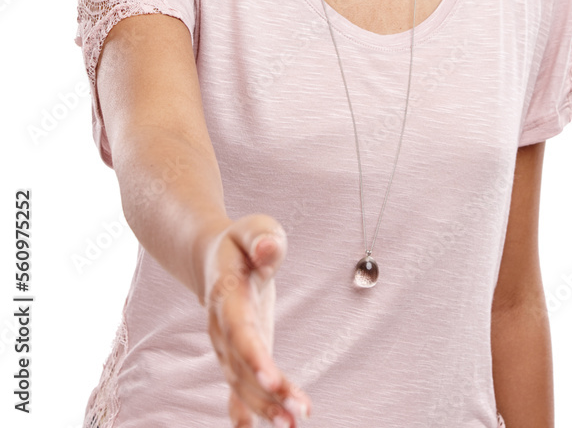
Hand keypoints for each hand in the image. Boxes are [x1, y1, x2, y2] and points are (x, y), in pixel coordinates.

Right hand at [202, 214, 311, 426]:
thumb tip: (268, 251)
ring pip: (240, 381)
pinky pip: (236, 386)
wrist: (213, 258)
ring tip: (292, 423)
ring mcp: (226, 344)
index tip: (272, 378)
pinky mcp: (236, 354)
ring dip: (264, 405)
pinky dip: (245, 410)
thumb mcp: (254, 228)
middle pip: (241, 364)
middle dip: (266, 392)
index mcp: (227, 294)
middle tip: (294, 415)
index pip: (240, 329)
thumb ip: (263, 238)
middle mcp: (221, 325)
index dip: (254, 355)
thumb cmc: (241, 242)